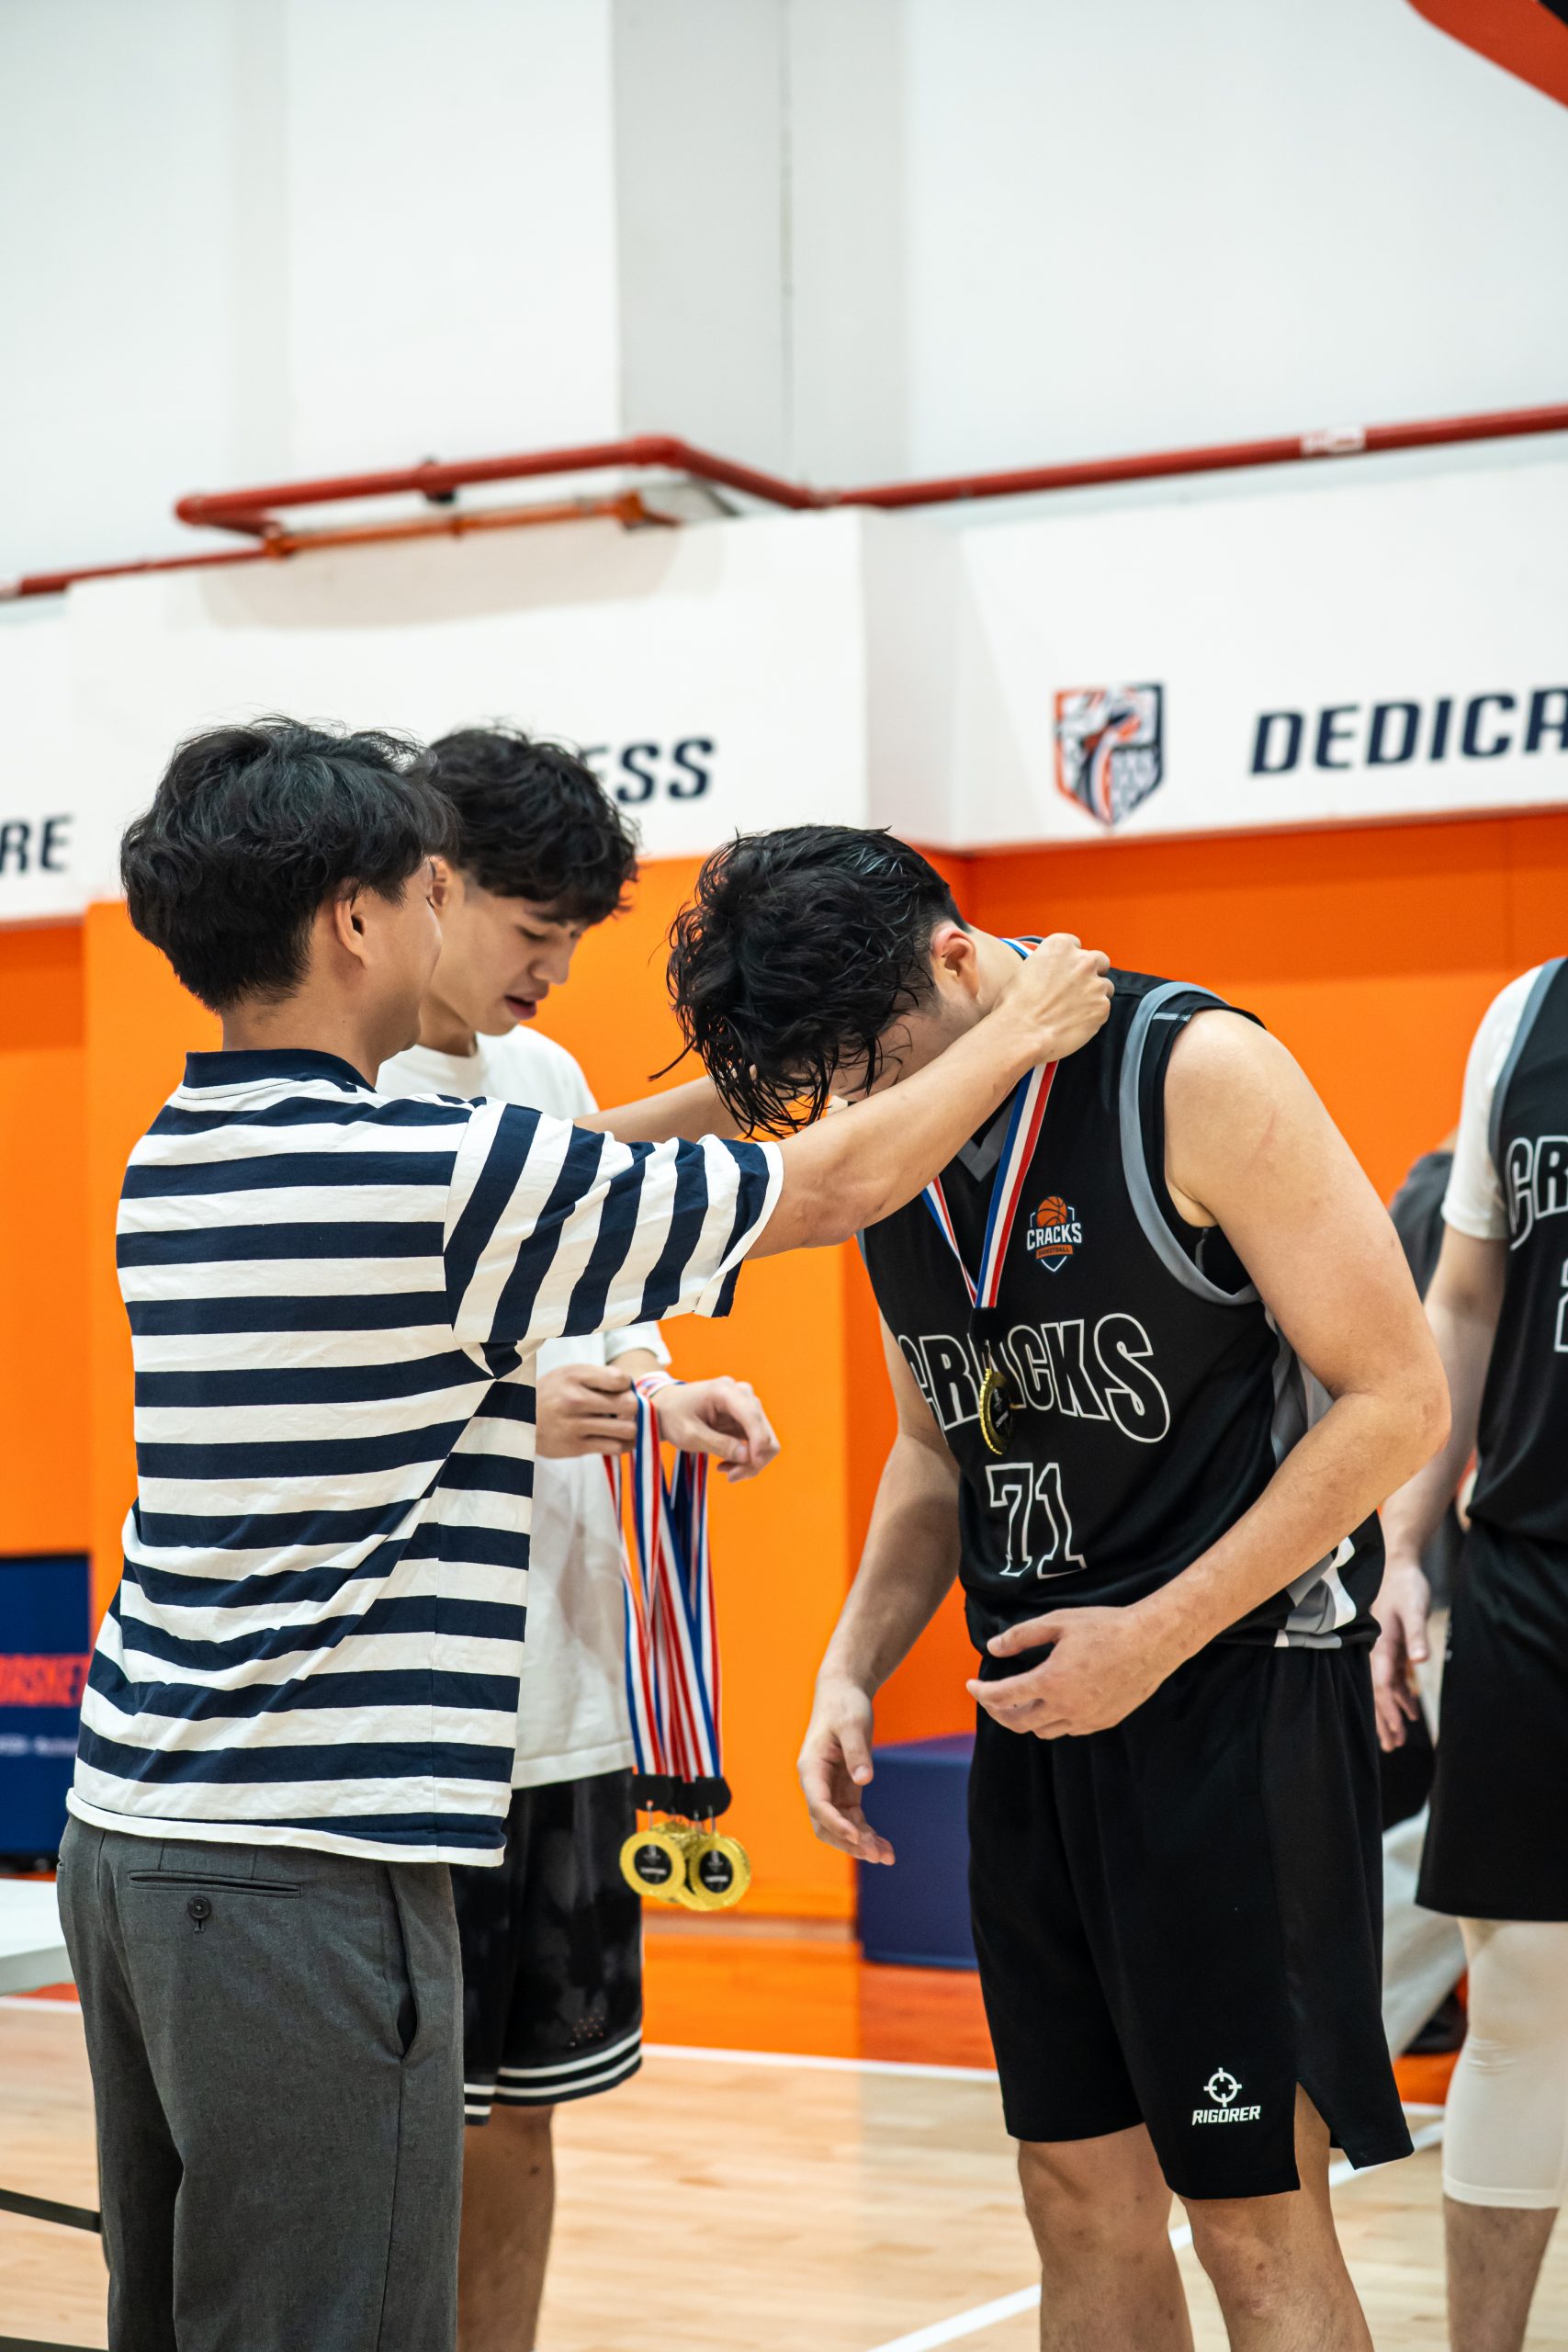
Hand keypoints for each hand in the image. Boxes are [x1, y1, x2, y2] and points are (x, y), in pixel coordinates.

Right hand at [535, 1362, 639, 1458]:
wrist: (518, 1420)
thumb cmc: (553, 1393)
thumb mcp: (570, 1374)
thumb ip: (600, 1376)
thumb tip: (631, 1388)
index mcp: (575, 1377)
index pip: (621, 1380)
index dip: (626, 1385)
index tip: (619, 1390)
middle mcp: (574, 1400)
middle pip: (629, 1405)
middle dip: (633, 1407)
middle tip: (625, 1410)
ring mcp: (574, 1425)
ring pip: (626, 1429)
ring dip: (630, 1428)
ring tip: (623, 1425)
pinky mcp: (575, 1447)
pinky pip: (614, 1448)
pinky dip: (622, 1445)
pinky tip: (617, 1439)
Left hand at [654, 1376, 780, 1482]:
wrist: (665, 1408)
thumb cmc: (672, 1417)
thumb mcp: (689, 1434)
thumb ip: (718, 1444)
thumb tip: (748, 1456)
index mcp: (725, 1391)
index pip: (753, 1415)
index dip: (758, 1441)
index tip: (751, 1464)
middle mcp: (741, 1394)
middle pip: (765, 1431)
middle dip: (754, 1459)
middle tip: (731, 1477)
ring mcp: (746, 1405)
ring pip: (766, 1440)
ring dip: (751, 1461)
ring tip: (727, 1472)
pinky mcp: (746, 1418)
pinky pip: (757, 1443)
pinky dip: (746, 1458)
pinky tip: (726, 1463)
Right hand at [797, 1680, 892, 1863]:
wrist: (843, 1694)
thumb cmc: (844, 1705)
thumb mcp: (853, 1723)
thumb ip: (857, 1751)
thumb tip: (864, 1780)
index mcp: (811, 1768)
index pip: (818, 1803)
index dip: (836, 1823)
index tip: (857, 1835)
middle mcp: (817, 1784)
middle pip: (826, 1824)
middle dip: (849, 1842)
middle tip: (875, 1854)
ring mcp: (831, 1790)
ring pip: (841, 1827)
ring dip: (861, 1844)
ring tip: (887, 1857)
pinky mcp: (845, 1791)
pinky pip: (854, 1820)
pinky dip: (867, 1834)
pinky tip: (885, 1847)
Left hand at [969, 1605, 1175, 1737]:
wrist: (1152, 1642)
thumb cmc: (1105, 1626)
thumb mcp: (1058, 1622)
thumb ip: (1021, 1636)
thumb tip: (993, 1648)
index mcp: (1051, 1681)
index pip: (1003, 1696)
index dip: (981, 1692)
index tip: (970, 1685)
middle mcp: (1066, 1707)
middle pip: (1018, 1723)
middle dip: (998, 1711)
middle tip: (991, 1697)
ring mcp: (1086, 1718)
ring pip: (1043, 1731)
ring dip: (1025, 1718)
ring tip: (1021, 1699)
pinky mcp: (1103, 1722)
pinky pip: (1068, 1730)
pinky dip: (1053, 1720)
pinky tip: (1053, 1701)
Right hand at [996, 933, 1113, 1068]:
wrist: (1022, 1031)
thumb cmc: (1016, 1004)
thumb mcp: (1026, 969)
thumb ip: (1048, 964)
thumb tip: (1055, 973)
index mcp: (1061, 946)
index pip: (1076, 945)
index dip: (1071, 960)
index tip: (1067, 971)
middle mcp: (1082, 960)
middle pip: (1099, 960)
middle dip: (1093, 972)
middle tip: (1080, 988)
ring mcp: (1095, 984)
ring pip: (1104, 987)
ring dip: (1093, 995)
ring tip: (1074, 1010)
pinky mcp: (1102, 1007)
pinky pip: (1103, 1009)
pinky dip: (1092, 1015)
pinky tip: (1074, 1023)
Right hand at [1371, 1560, 1430, 1751]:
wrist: (1398, 1563)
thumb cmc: (1405, 1585)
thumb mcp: (1413, 1609)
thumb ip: (1416, 1635)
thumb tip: (1419, 1661)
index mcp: (1380, 1645)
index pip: (1381, 1683)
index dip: (1387, 1707)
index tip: (1394, 1730)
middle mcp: (1378, 1651)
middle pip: (1379, 1691)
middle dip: (1384, 1719)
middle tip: (1390, 1747)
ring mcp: (1384, 1650)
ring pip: (1384, 1688)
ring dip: (1390, 1712)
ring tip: (1396, 1740)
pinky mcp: (1393, 1646)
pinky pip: (1393, 1677)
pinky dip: (1400, 1695)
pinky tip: (1409, 1711)